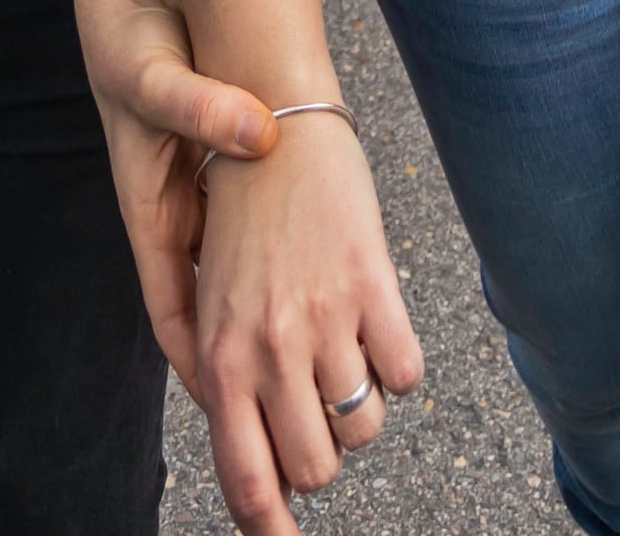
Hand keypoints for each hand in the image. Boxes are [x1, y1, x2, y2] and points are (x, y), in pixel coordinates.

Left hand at [197, 117, 426, 532]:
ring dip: (360, 408)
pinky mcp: (372, 286)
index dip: (269, 529)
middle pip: (317, 468)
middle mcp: (266, 349)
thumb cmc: (242, 220)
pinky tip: (375, 325)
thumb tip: (262, 468)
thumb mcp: (215, 307)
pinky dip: (397, 365)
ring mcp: (322, 319)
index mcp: (220, 360)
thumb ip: (230, 383)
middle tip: (319, 408)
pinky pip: (404, 375)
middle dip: (324, 454)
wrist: (275, 124)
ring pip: (362, 429)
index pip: (246, 480)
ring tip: (344, 353)